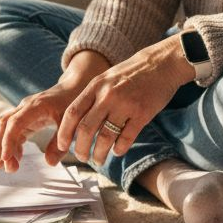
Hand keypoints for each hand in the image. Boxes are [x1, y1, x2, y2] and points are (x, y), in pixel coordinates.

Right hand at [0, 51, 109, 171]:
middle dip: (0, 147)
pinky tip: (17, 158)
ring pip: (0, 127)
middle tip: (8, 168)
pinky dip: (8, 144)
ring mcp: (22, 112)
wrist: (73, 88)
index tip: (6, 158)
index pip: (14, 123)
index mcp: (35, 106)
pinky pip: (9, 130)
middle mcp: (24, 107)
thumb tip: (50, 163)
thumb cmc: (73, 102)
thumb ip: (60, 143)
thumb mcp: (71, 123)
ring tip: (7, 166)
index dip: (7, 141)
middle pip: (1, 125)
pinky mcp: (23, 118)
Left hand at [56, 36, 196, 166]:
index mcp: (95, 86)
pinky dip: (119, 149)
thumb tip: (76, 124)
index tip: (61, 146)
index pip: (72, 113)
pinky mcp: (143, 114)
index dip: (64, 133)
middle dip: (80, 148)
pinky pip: (126, 138)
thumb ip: (92, 97)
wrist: (161, 63)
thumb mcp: (106, 78)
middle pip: (86, 129)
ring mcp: (126, 105)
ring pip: (105, 137)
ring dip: (99, 153)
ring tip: (98, 159)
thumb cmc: (131, 73)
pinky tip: (117, 151)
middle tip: (81, 157)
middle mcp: (108, 95)